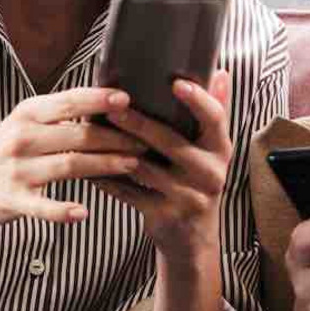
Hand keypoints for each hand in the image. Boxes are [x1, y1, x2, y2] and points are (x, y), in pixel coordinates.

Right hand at [0, 87, 144, 231]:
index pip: (69, 101)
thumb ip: (57, 114)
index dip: (99, 100)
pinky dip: (61, 211)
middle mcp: (20, 137)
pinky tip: (83, 213)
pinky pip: (40, 206)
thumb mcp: (22, 125)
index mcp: (26, 114)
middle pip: (77, 134)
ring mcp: (15, 169)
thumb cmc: (0, 154)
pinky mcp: (10, 200)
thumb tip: (104, 99)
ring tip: (133, 164)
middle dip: (115, 137)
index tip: (127, 99)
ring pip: (69, 165)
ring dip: (104, 165)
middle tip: (146, 140)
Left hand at [96, 71, 232, 263]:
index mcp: (220, 149)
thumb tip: (220, 71)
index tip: (177, 82)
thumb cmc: (197, 182)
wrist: (193, 239)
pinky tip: (89, 166)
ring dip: (115, 149)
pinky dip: (107, 179)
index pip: (215, 119)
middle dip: (139, 123)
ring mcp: (188, 197)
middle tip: (112, 106)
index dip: (198, 100)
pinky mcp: (165, 215)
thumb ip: (214, 111)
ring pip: (145, 168)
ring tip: (92, 131)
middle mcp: (210, 172)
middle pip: (171, 142)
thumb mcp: (212, 151)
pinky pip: (129, 193)